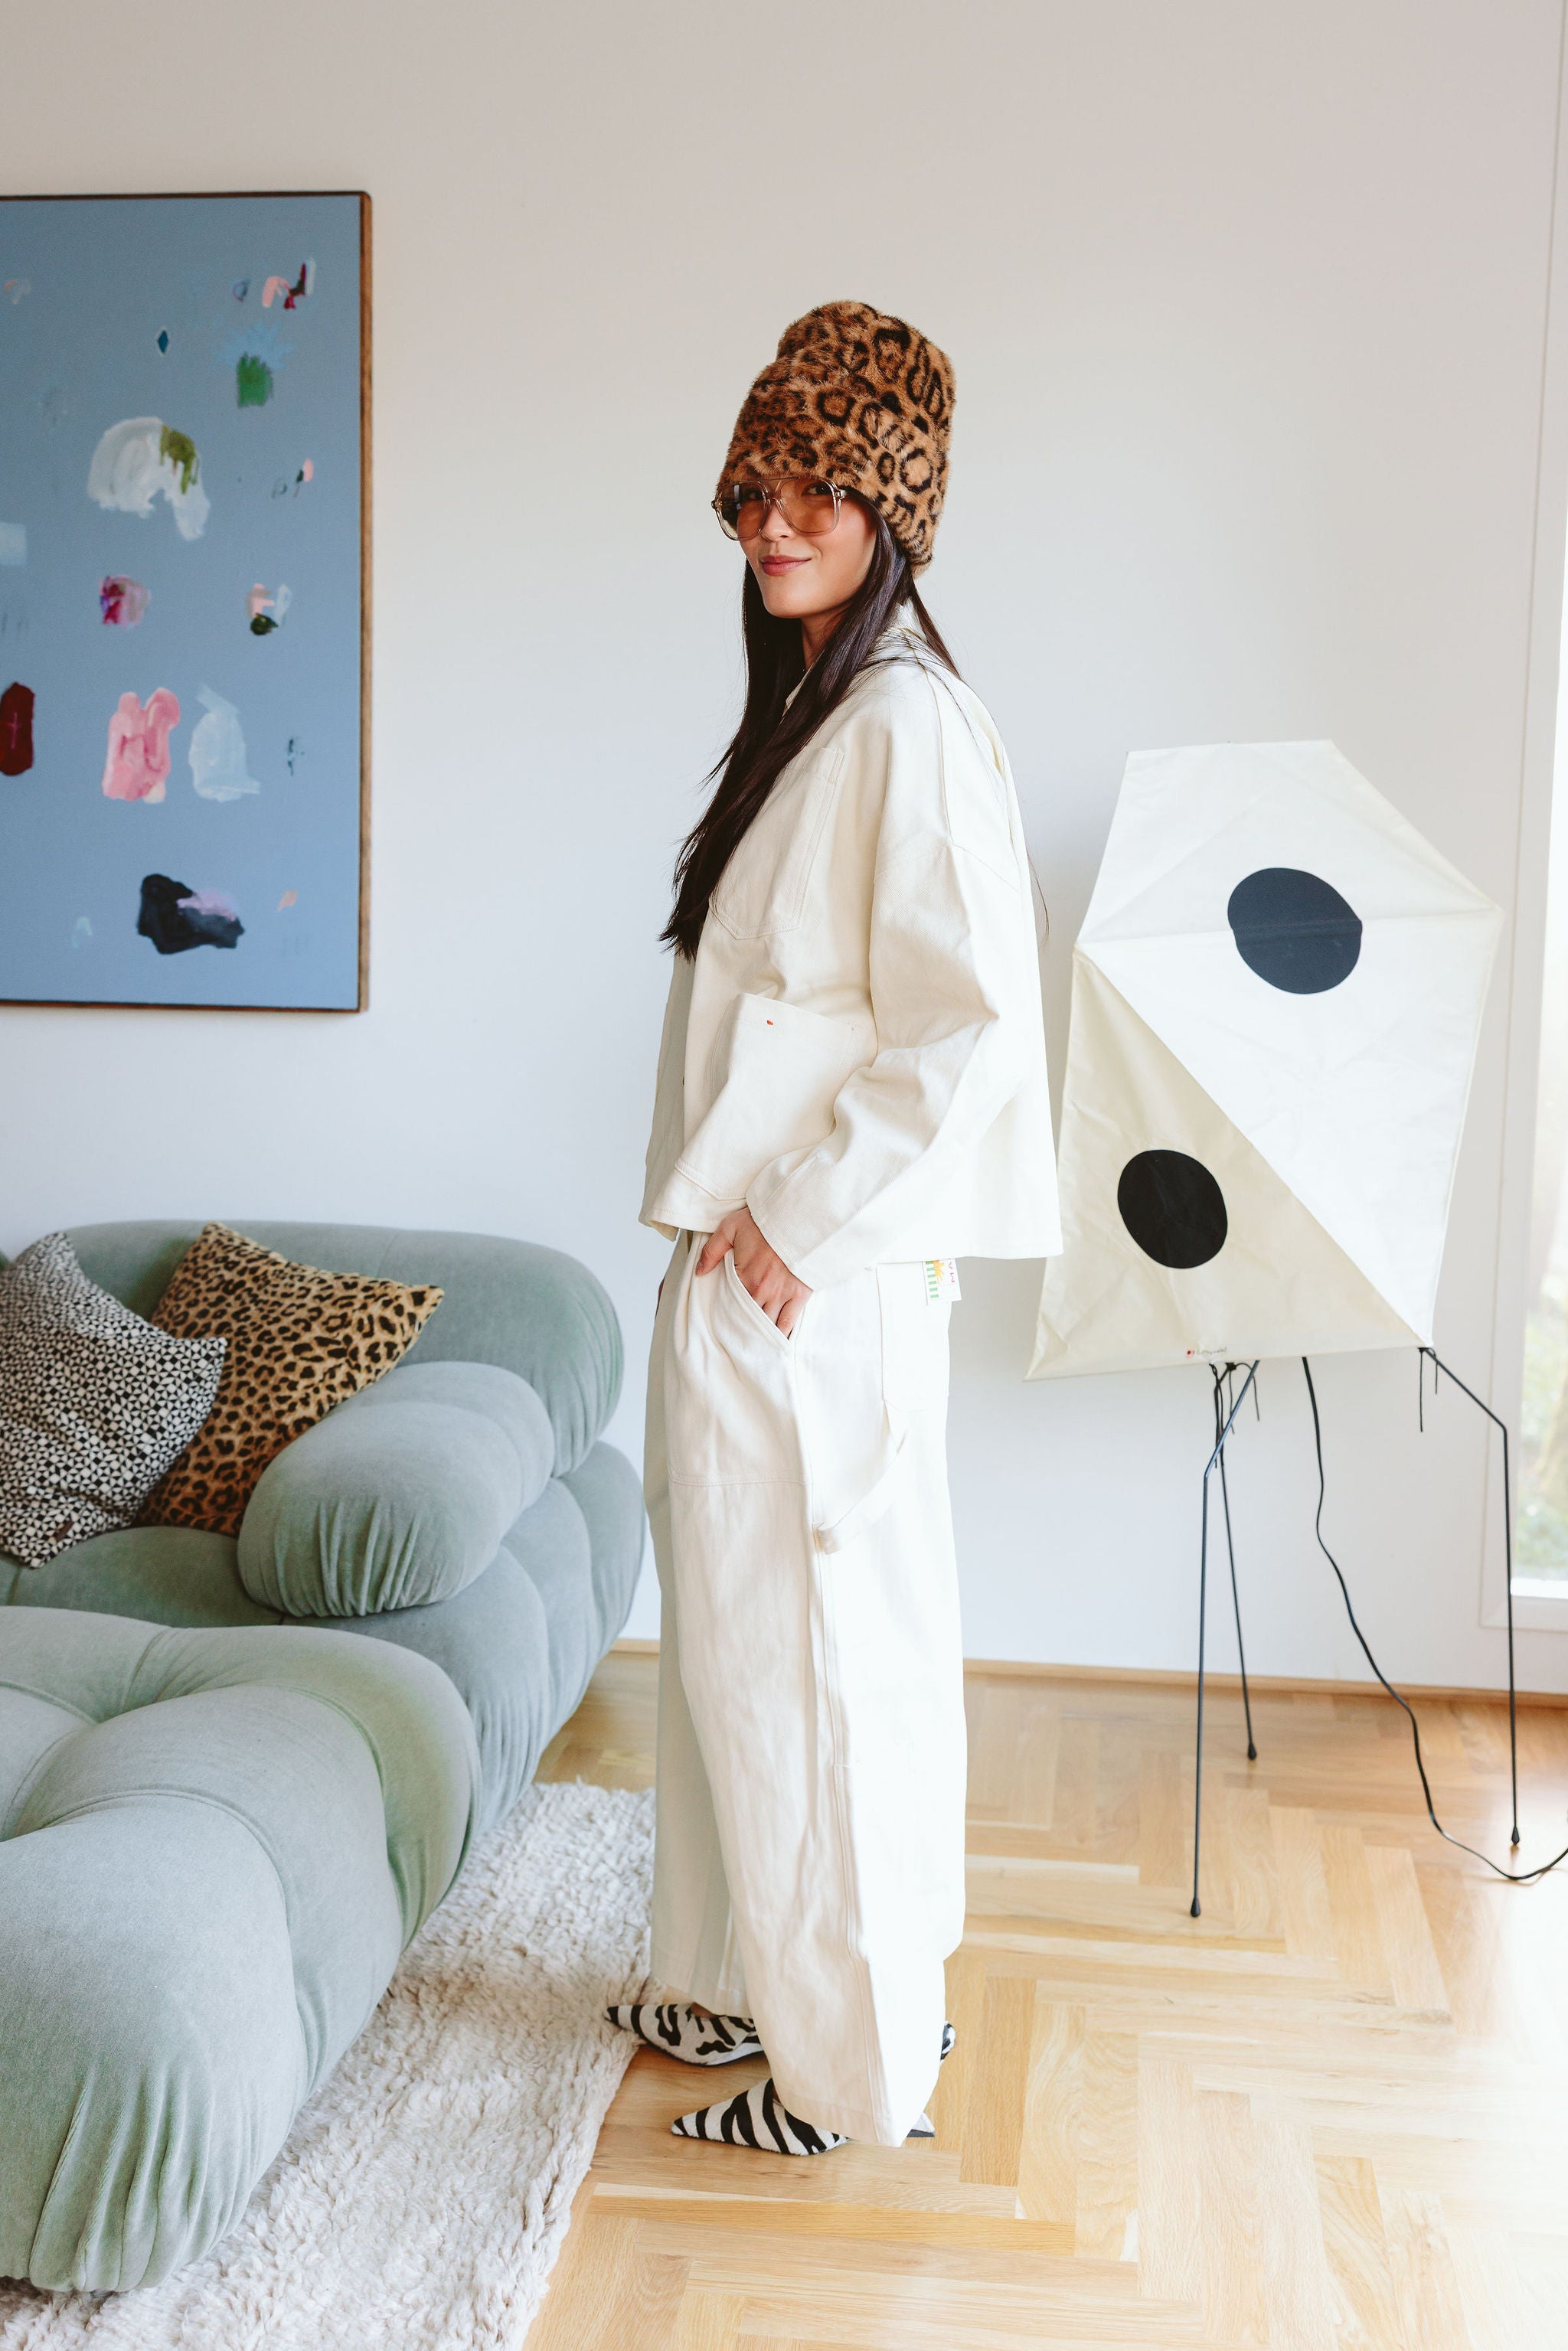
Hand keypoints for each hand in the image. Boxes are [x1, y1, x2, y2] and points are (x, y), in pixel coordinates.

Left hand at [695, 1208, 812, 1335]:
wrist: (799, 1216)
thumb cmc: (764, 1221)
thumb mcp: (730, 1227)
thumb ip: (712, 1251)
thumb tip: (699, 1273)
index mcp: (744, 1276)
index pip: (730, 1304)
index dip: (725, 1315)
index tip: (720, 1326)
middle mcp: (762, 1290)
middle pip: (748, 1318)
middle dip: (741, 1329)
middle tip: (734, 1343)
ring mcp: (782, 1294)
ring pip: (767, 1323)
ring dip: (759, 1335)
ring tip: (751, 1348)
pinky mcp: (800, 1294)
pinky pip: (789, 1322)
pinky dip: (781, 1335)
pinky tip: (775, 1345)